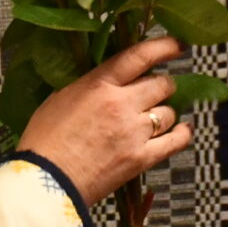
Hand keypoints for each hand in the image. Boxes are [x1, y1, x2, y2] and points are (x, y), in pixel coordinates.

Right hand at [15, 36, 195, 203]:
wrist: (45, 181)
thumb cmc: (44, 140)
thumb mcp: (59, 98)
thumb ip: (87, 85)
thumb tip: (105, 80)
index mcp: (99, 84)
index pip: (140, 56)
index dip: (164, 47)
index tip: (178, 45)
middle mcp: (123, 104)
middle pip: (162, 84)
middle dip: (162, 85)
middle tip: (155, 91)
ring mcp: (135, 132)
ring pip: (169, 112)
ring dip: (164, 112)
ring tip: (154, 117)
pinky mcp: (142, 158)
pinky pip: (176, 141)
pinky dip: (183, 134)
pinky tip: (183, 130)